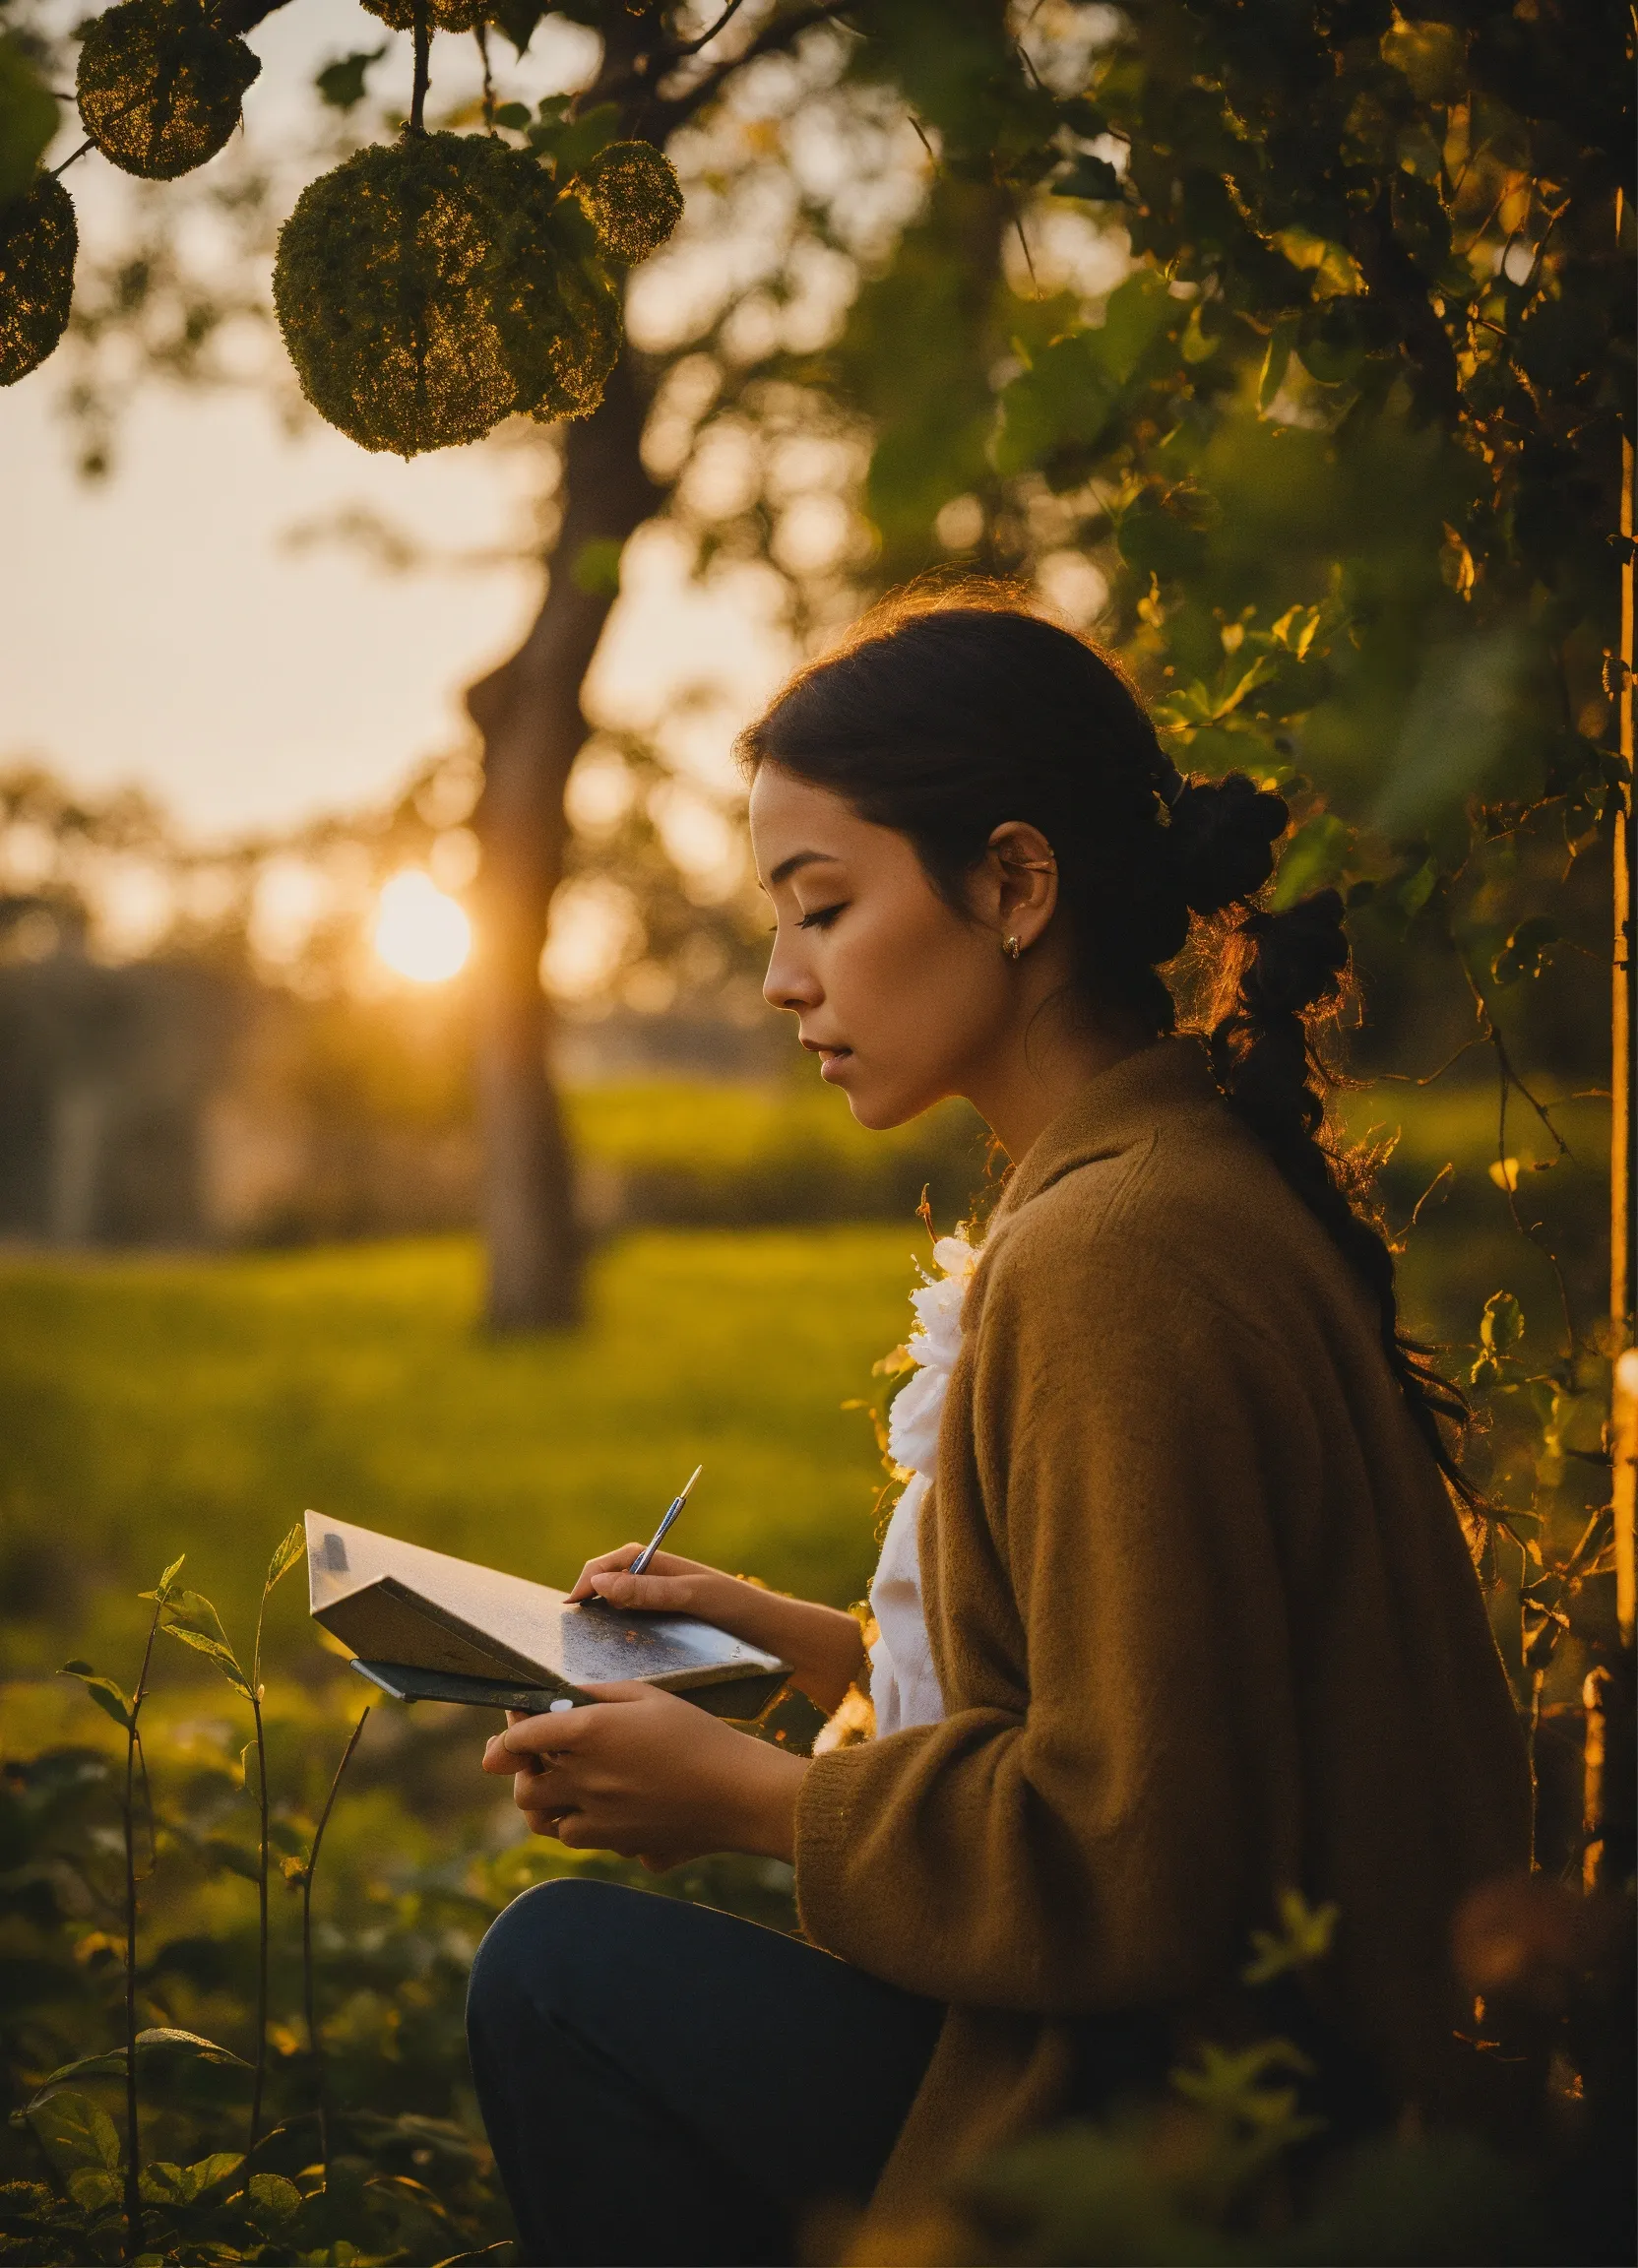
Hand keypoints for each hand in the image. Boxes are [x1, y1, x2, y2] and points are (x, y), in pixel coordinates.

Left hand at [480, 1683, 807, 1864]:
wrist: (741, 1793)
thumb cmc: (698, 1734)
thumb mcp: (649, 1695)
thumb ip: (599, 1694)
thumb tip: (561, 1697)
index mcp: (588, 1736)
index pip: (520, 1738)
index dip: (506, 1734)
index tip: (507, 1730)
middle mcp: (586, 1783)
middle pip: (525, 1793)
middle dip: (522, 1776)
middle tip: (536, 1761)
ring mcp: (603, 1824)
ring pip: (550, 1827)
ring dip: (550, 1808)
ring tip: (564, 1790)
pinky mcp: (624, 1848)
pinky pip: (590, 1843)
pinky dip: (588, 1828)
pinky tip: (608, 1809)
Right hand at [567, 1547, 863, 1715]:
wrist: (786, 1644)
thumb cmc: (744, 1612)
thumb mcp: (696, 1597)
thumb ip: (651, 1589)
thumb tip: (599, 1583)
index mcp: (666, 1566)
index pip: (615, 1561)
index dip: (588, 1576)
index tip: (570, 1605)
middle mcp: (662, 1586)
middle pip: (612, 1586)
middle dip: (587, 1602)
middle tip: (567, 1634)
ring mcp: (667, 1614)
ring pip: (621, 1615)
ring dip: (601, 1628)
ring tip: (582, 1654)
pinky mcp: (674, 1641)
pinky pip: (637, 1638)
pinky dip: (619, 1647)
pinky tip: (612, 1670)